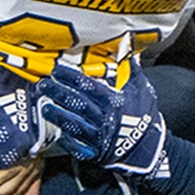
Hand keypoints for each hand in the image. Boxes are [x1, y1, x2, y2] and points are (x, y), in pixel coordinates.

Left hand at [37, 63, 168, 180]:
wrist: (151, 149)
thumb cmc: (145, 116)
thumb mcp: (141, 88)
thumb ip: (130, 65)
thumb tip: (127, 41)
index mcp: (114, 102)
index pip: (88, 86)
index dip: (71, 77)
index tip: (57, 69)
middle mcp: (104, 119)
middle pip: (77, 104)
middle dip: (59, 94)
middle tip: (44, 85)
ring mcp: (99, 138)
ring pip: (75, 125)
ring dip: (58, 116)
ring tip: (44, 107)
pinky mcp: (96, 153)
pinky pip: (79, 148)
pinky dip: (68, 141)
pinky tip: (58, 134)